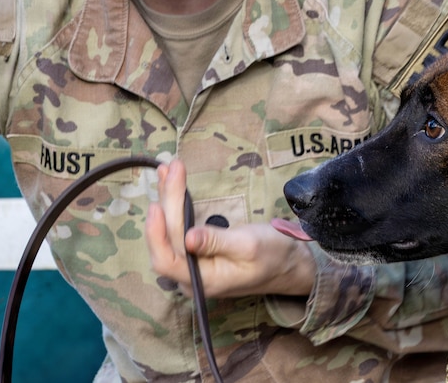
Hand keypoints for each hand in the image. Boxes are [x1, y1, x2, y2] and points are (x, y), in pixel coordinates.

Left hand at [146, 160, 316, 298]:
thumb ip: (216, 242)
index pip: (167, 261)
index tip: (157, 205)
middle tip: (171, 167)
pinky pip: (178, 227)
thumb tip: (188, 239)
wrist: (289, 262)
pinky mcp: (196, 250)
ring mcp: (193, 263)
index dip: (157, 235)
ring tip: (167, 169)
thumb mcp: (248, 246)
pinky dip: (174, 203)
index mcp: (204, 280)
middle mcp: (192, 275)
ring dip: (167, 198)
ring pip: (170, 230)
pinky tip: (171, 182)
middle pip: (168, 238)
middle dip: (167, 201)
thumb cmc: (273, 255)